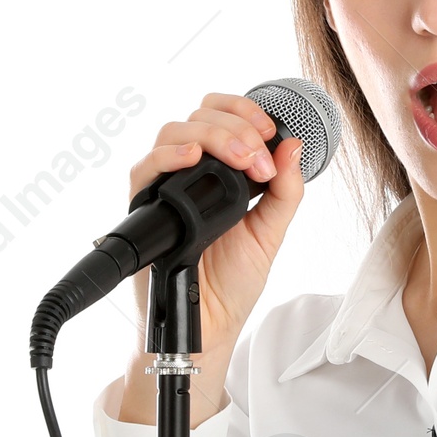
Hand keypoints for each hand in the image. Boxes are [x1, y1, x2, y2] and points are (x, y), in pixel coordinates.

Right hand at [117, 91, 305, 423]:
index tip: (269, 131)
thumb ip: (285, 190)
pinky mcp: (143, 208)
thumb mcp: (270, 231)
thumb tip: (293, 146)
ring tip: (239, 159)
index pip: (221, 116)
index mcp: (219, 171)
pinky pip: (144, 169)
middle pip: (198, 116)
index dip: (244, 112)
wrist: (210, 325)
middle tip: (257, 156)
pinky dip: (168, 156)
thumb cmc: (233, 281)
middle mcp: (188, 173)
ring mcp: (164, 188)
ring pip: (172, 133)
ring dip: (211, 136)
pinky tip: (192, 159)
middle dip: (234, 126)